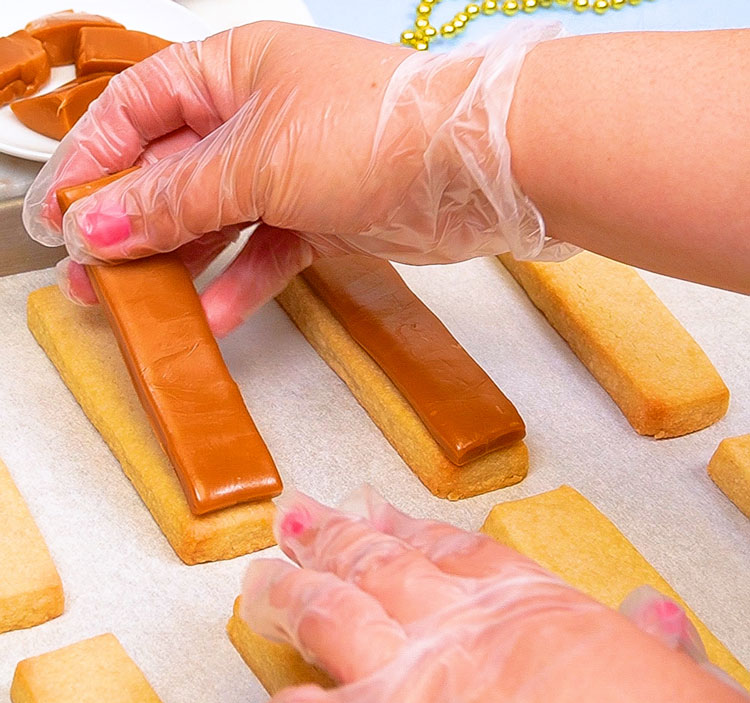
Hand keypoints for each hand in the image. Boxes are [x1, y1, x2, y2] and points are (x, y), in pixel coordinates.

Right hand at [23, 21, 559, 335]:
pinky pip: (267, 252)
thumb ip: (176, 196)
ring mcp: (291, 172)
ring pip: (216, 220)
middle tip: (91, 275)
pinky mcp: (321, 218)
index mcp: (231, 71)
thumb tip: (102, 221)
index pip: (137, 110)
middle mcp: (257, 118)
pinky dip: (242, 282)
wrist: (472, 169)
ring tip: (141, 306)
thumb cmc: (372, 128)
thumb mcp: (255, 160)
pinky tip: (213, 316)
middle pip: (172, 172)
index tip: (61, 215)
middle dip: (130, 224)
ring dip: (179, 262)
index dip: (93, 162)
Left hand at [241, 487, 749, 702]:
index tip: (378, 513)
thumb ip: (653, 646)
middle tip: (298, 518)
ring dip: (290, 596)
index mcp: (527, 609)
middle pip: (378, 565)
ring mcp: (409, 692)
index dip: (407, 528)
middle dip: (332, 538)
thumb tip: (654, 613)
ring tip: (261, 580)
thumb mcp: (683, 686)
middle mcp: (459, 635)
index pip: (453, 549)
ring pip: (329, 619)